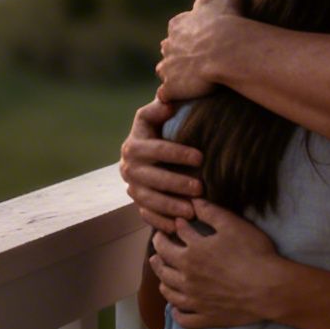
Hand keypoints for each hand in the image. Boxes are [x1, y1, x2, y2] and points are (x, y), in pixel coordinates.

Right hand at [120, 97, 202, 234]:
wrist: (144, 152)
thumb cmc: (156, 130)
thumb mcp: (153, 116)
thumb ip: (158, 108)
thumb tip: (166, 102)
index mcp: (134, 145)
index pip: (157, 149)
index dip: (178, 153)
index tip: (200, 156)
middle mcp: (129, 168)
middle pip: (153, 178)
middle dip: (176, 184)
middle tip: (200, 188)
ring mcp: (132, 188)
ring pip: (149, 200)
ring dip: (170, 206)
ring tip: (193, 210)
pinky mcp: (137, 203)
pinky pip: (147, 215)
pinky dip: (161, 222)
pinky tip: (178, 226)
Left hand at [151, 198, 289, 328]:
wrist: (269, 288)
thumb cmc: (252, 253)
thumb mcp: (232, 225)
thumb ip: (210, 213)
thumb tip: (192, 202)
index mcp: (191, 253)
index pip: (170, 239)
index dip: (168, 231)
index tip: (169, 227)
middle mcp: (186, 277)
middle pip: (163, 265)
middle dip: (158, 254)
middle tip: (158, 248)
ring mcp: (194, 300)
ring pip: (168, 291)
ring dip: (162, 281)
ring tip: (162, 275)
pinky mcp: (205, 317)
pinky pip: (184, 318)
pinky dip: (177, 313)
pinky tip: (176, 309)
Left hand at [156, 0, 246, 102]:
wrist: (225, 49)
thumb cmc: (228, 22)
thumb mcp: (230, 1)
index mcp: (179, 24)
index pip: (177, 29)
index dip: (189, 35)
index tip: (201, 40)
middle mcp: (168, 44)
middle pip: (169, 49)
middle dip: (178, 55)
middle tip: (197, 61)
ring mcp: (167, 67)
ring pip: (164, 71)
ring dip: (174, 75)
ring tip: (190, 81)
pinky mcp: (171, 87)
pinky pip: (165, 94)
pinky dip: (171, 95)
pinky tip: (182, 97)